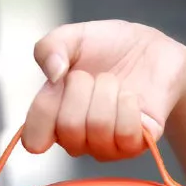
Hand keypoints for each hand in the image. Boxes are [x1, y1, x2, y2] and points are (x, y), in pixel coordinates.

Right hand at [22, 20, 185, 159]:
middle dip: (83, 87)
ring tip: (116, 84)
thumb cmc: (108, 49)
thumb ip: (50, 48)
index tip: (59, 82)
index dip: (44, 110)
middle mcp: (78, 140)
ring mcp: (107, 147)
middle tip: (96, 75)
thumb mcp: (72, 38)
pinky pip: (125, 132)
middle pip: (68, 127)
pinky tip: (132, 96)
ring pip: (98, 127)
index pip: (34, 139)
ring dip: (108, 92)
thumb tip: (53, 74)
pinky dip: (128, 104)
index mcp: (53, 120)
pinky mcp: (136, 145)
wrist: (151, 49)